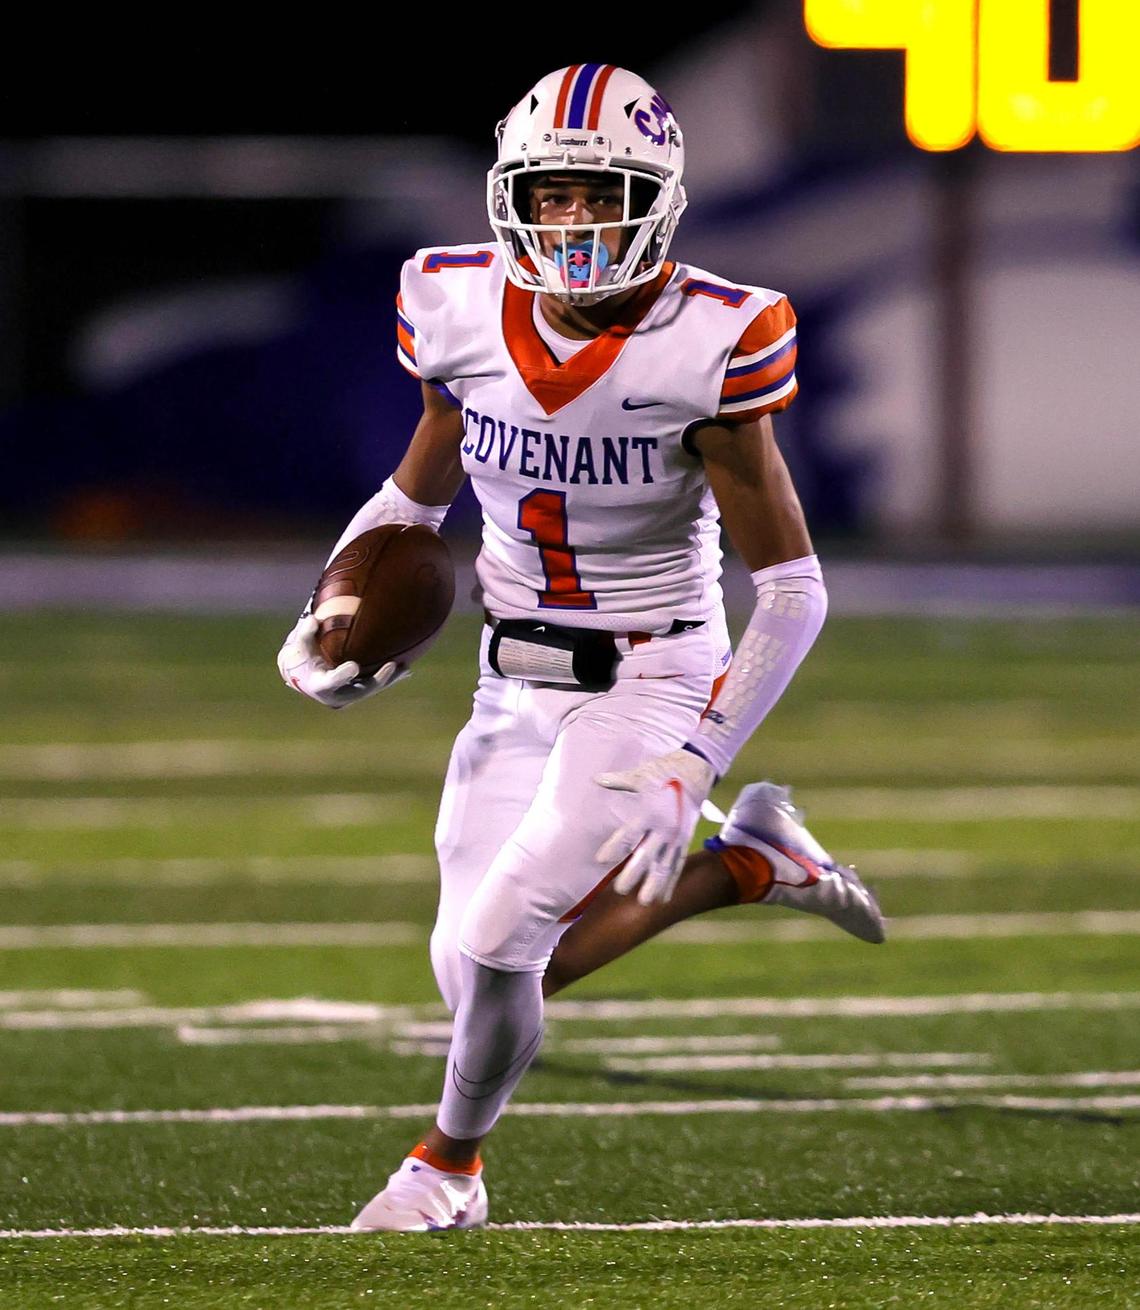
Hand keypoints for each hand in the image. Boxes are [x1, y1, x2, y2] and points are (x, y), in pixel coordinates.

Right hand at [276, 614, 407, 708]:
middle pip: (360, 690)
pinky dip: (389, 679)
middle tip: (392, 665)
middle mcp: (336, 696)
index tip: (354, 666)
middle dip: (378, 679)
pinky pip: (375, 686)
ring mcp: (348, 695)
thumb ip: (305, 633)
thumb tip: (313, 619)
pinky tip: (405, 671)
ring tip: (405, 668)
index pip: (331, 682)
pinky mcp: (357, 691)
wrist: (304, 675)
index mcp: (319, 685)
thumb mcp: (299, 645)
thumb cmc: (301, 657)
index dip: (342, 675)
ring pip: (371, 689)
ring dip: (389, 680)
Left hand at [594, 748, 716, 904]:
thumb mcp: (641, 775)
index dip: (615, 847)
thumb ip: (618, 781)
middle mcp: (664, 827)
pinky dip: (671, 882)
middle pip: (647, 854)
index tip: (600, 860)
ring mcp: (677, 836)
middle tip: (620, 889)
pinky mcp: (685, 840)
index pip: (629, 833)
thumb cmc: (664, 772)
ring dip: (655, 884)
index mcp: (650, 811)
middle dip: (634, 873)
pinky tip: (663, 899)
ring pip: (666, 865)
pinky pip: (677, 865)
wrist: (696, 771)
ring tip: (645, 902)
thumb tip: (595, 779)